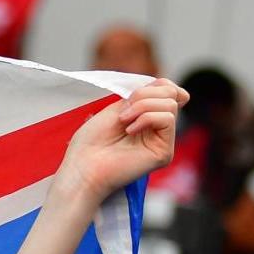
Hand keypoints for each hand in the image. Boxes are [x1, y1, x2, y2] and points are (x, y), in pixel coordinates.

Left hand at [59, 79, 187, 204]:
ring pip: (170, 105)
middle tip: (123, 112)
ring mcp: (162, 142)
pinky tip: (130, 131)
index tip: (131, 96)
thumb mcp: (116, 109)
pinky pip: (167, 120)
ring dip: (143, 106)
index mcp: (146, 118)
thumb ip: (142, 98)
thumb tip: (171, 88)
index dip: (155, 85)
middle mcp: (157, 130)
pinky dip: (147, 118)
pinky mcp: (164, 153)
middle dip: (145, 94)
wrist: (82, 167)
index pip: (168, 90)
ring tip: (124, 121)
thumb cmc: (90, 143)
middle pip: (171, 94)